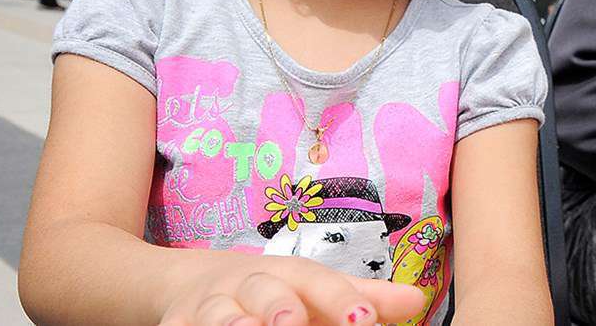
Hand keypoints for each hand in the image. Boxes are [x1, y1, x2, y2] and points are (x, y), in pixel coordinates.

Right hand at [158, 255, 426, 325]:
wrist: (191, 282)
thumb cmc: (273, 293)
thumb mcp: (315, 291)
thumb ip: (362, 298)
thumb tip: (418, 300)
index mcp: (288, 273)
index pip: (319, 282)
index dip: (341, 300)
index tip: (365, 320)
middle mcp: (248, 284)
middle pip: (265, 292)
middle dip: (279, 309)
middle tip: (293, 323)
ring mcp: (209, 306)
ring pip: (219, 316)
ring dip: (232, 325)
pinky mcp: (178, 324)